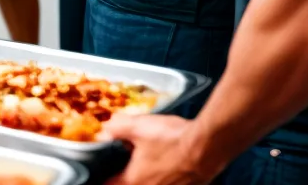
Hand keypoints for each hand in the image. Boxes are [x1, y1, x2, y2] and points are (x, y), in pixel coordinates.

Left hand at [104, 115, 222, 184]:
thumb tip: (104, 131)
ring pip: (149, 184)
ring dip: (145, 176)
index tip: (102, 172)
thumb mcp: (137, 127)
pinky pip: (165, 184)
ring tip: (145, 161)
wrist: (205, 147)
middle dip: (125, 176)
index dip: (103, 178)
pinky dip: (161, 176)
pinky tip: (163, 162)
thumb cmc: (172, 139)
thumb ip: (116, 129)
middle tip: (122, 165)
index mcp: (134, 181)